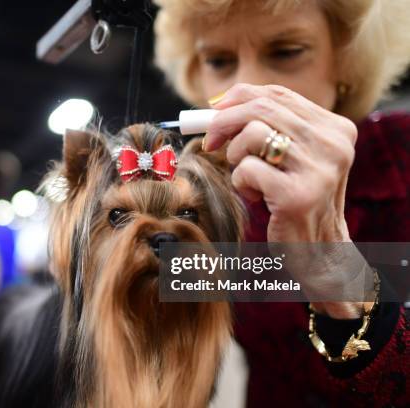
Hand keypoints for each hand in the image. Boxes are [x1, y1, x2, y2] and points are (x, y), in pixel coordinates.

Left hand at [204, 83, 365, 317]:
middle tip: (210, 141)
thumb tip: (217, 105)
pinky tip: (256, 197)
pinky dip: (241, 182)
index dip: (239, 98)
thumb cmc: (296, 200)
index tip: (214, 113)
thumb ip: (270, 127)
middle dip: (224, 122)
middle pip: (261, 108)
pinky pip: (247, 169)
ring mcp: (318, 169)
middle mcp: (333, 143)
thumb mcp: (292, 158)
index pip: (278, 94)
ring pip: (252, 134)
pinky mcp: (297, 195)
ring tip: (248, 178)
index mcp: (336, 128)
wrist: (320, 252)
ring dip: (236, 156)